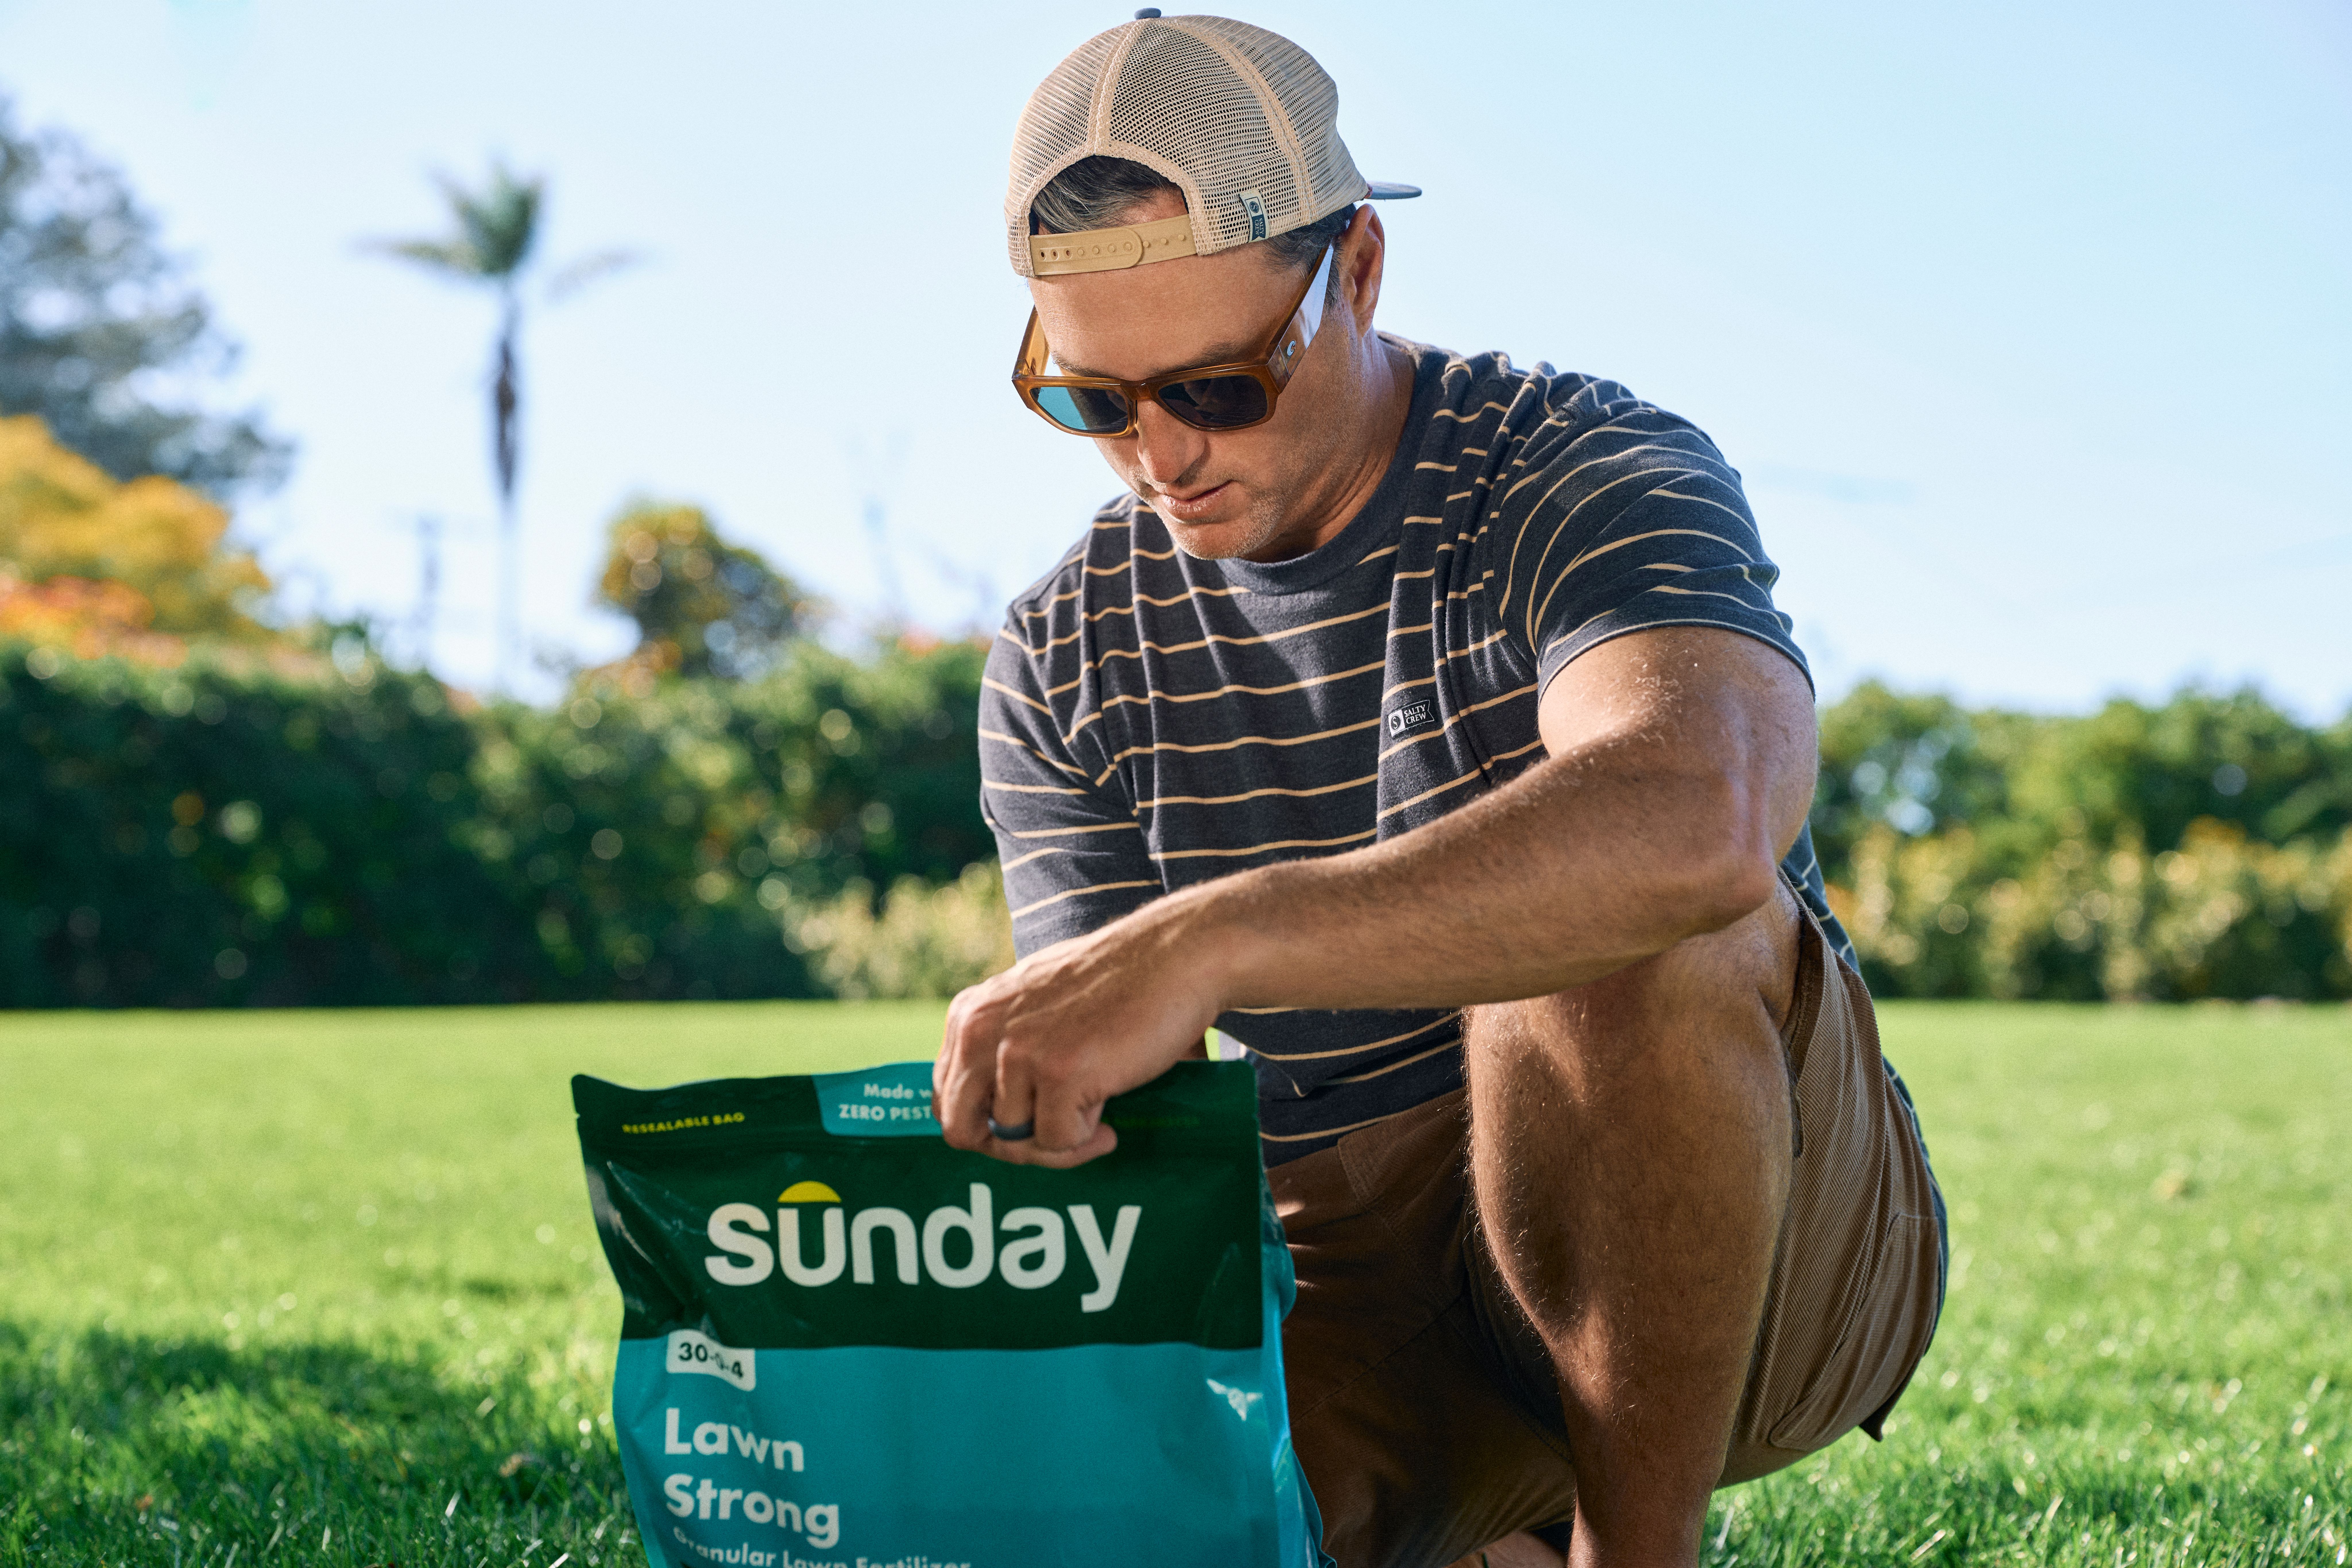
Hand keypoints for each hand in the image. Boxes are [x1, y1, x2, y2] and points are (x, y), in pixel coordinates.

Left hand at [932, 899, 1228, 1166]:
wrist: (1175, 957)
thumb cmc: (1116, 984)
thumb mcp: (1033, 1002)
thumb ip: (1002, 1044)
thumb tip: (991, 1116)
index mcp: (970, 1014)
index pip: (946, 1098)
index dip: (985, 1125)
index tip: (1028, 1124)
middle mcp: (981, 1031)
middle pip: (963, 1129)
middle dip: (1010, 1147)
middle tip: (1055, 1138)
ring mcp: (1019, 1052)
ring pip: (1014, 1142)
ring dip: (1057, 1141)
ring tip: (1095, 1115)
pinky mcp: (1059, 1073)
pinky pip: (1057, 1141)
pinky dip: (1085, 1139)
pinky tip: (1109, 1111)